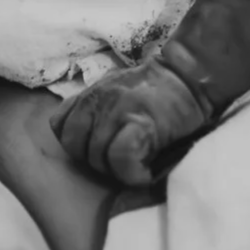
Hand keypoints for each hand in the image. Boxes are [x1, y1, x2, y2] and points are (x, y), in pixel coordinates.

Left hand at [51, 57, 212, 186]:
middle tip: (123, 161)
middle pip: (75, 147)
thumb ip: (96, 111)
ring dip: (118, 170)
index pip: (59, 126)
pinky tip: (146, 171)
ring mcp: (116, 110)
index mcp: (89, 95)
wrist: (190, 76)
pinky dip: (133, 172)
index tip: (103, 147)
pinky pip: (121, 158)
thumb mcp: (116, 92)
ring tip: (138, 165)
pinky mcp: (140, 122)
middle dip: (97, 162)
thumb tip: (87, 141)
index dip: (79, 144)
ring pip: (97, 156)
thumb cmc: (157, 91)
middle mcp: (96, 100)